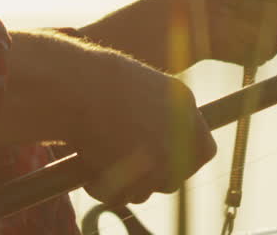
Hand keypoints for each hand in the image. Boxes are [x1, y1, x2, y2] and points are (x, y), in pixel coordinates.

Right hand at [66, 49, 216, 204]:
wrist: (72, 87)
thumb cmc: (95, 79)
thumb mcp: (140, 88)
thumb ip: (160, 115)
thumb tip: (164, 145)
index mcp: (184, 106)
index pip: (205, 151)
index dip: (186, 158)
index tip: (166, 157)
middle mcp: (178, 137)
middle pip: (176, 178)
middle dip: (153, 176)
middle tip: (127, 164)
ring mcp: (157, 161)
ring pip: (144, 191)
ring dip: (125, 182)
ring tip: (99, 156)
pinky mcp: (131, 180)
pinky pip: (119, 197)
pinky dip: (103, 187)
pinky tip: (88, 165)